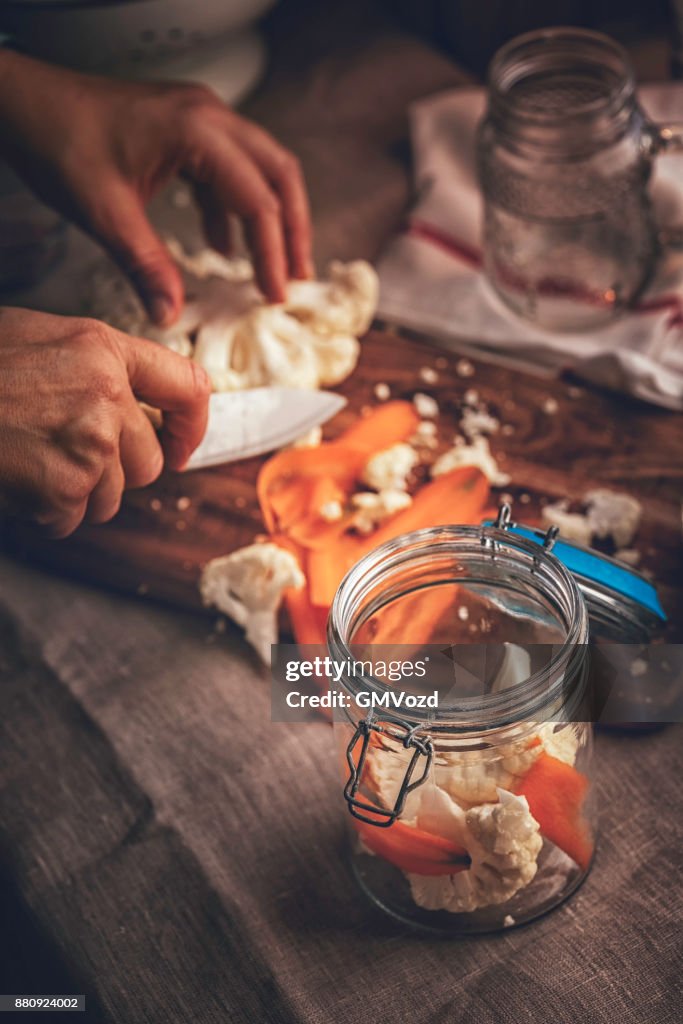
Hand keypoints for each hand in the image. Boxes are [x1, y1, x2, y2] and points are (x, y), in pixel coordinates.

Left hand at [0, 51, 311, 322]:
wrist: (23, 101)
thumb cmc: (58, 139)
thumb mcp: (105, 213)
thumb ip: (146, 267)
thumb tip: (170, 316)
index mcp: (197, 132)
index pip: (259, 200)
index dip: (273, 254)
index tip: (274, 294)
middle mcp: (209, 117)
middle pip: (279, 175)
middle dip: (293, 230)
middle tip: (296, 278)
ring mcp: (200, 118)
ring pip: (261, 168)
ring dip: (270, 217)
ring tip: (272, 266)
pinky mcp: (186, 128)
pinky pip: (229, 169)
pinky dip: (234, 209)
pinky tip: (221, 245)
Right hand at [0, 307, 210, 536]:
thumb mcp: (34, 339)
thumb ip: (92, 365)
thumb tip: (130, 400)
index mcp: (102, 348)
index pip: (187, 386)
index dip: (190, 426)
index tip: (179, 448)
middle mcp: (107, 393)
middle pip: (146, 463)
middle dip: (111, 472)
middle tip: (59, 456)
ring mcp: (89, 442)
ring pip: (110, 498)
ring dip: (73, 495)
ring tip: (26, 463)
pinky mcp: (65, 487)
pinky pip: (70, 519)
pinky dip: (42, 514)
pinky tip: (13, 482)